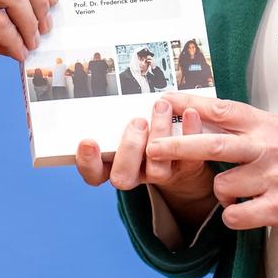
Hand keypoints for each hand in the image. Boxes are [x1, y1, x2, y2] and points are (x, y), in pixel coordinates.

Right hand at [74, 98, 215, 230]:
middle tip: (137, 122)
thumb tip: (109, 100)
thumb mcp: (126, 128)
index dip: (87, 161)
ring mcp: (160, 174)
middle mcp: (135, 173)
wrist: (183, 159)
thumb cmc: (147, 137)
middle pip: (122, 177)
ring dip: (158, 134)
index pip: (93, 173)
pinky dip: (190, 132)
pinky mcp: (186, 168)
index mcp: (114, 164)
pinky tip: (189, 113)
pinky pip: (189, 157)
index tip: (88, 141)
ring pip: (156, 170)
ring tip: (161, 108)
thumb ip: (115, 121)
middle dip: (128, 148)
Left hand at [144, 93, 277, 242]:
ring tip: (244, 197)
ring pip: (222, 187)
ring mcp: (275, 178)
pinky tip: (250, 215)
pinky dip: (235, 218)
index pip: (224, 110)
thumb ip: (253, 132)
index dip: (191, 104)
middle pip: (212, 144)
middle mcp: (270, 148)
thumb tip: (211, 124)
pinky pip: (236, 215)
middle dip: (177, 144)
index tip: (166, 100)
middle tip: (154, 146)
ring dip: (224, 196)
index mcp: (271, 126)